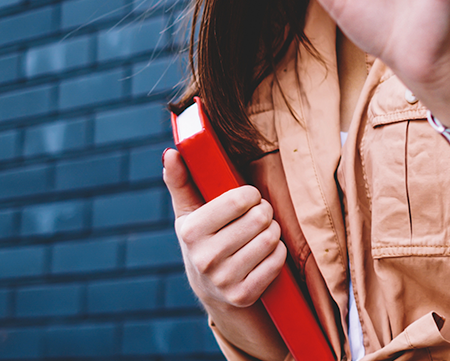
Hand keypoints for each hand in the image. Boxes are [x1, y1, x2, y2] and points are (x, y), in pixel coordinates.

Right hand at [163, 149, 285, 309]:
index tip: (247, 200)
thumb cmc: (204, 239)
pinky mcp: (242, 295)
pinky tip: (263, 255)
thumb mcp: (190, 212)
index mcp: (190, 231)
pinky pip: (277, 261)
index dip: (251, 195)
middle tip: (256, 218)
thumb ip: (181, 181)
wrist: (212, 290)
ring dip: (272, 232)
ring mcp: (223, 279)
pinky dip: (277, 254)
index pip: (240, 198)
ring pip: (271, 238)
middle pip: (260, 217)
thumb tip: (171, 153)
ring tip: (259, 234)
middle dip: (264, 213)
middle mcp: (204, 258)